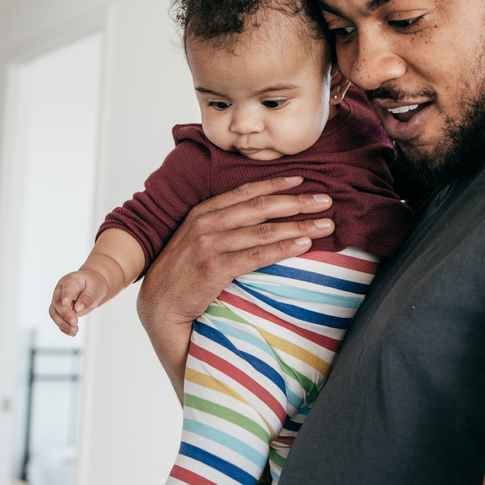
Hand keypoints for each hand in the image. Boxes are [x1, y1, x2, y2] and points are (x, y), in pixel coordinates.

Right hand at [50, 267, 109, 336]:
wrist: (92, 288)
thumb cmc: (93, 285)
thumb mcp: (95, 288)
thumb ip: (87, 298)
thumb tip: (79, 309)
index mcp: (71, 280)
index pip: (67, 287)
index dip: (66, 295)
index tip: (66, 302)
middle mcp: (61, 290)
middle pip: (58, 303)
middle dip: (65, 314)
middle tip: (74, 322)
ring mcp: (59, 301)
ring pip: (55, 313)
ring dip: (63, 324)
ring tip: (74, 330)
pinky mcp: (61, 311)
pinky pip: (59, 320)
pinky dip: (64, 328)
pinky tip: (72, 333)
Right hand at [137, 177, 336, 378]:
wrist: (158, 304)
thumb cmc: (182, 273)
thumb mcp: (196, 239)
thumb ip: (221, 226)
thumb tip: (258, 220)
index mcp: (203, 212)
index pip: (246, 191)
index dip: (276, 184)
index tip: (302, 180)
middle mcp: (206, 223)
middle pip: (261, 207)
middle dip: (297, 202)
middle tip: (326, 201)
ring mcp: (209, 245)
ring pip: (264, 230)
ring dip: (299, 226)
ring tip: (326, 225)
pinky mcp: (214, 268)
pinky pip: (257, 256)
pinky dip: (284, 249)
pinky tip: (304, 245)